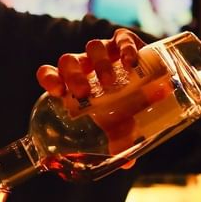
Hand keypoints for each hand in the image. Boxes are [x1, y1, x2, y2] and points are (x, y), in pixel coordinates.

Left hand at [36, 28, 147, 165]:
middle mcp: (84, 65)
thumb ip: (117, 141)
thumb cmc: (123, 106)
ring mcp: (104, 51)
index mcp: (72, 83)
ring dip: (99, 64)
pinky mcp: (124, 42)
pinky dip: (125, 48)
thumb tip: (127, 163)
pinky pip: (120, 38)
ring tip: (110, 84)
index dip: (49, 78)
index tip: (57, 91)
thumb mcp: (117, 125)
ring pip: (93, 47)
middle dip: (73, 76)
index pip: (50, 74)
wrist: (151, 80)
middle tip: (84, 93)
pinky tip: (131, 63)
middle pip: (69, 61)